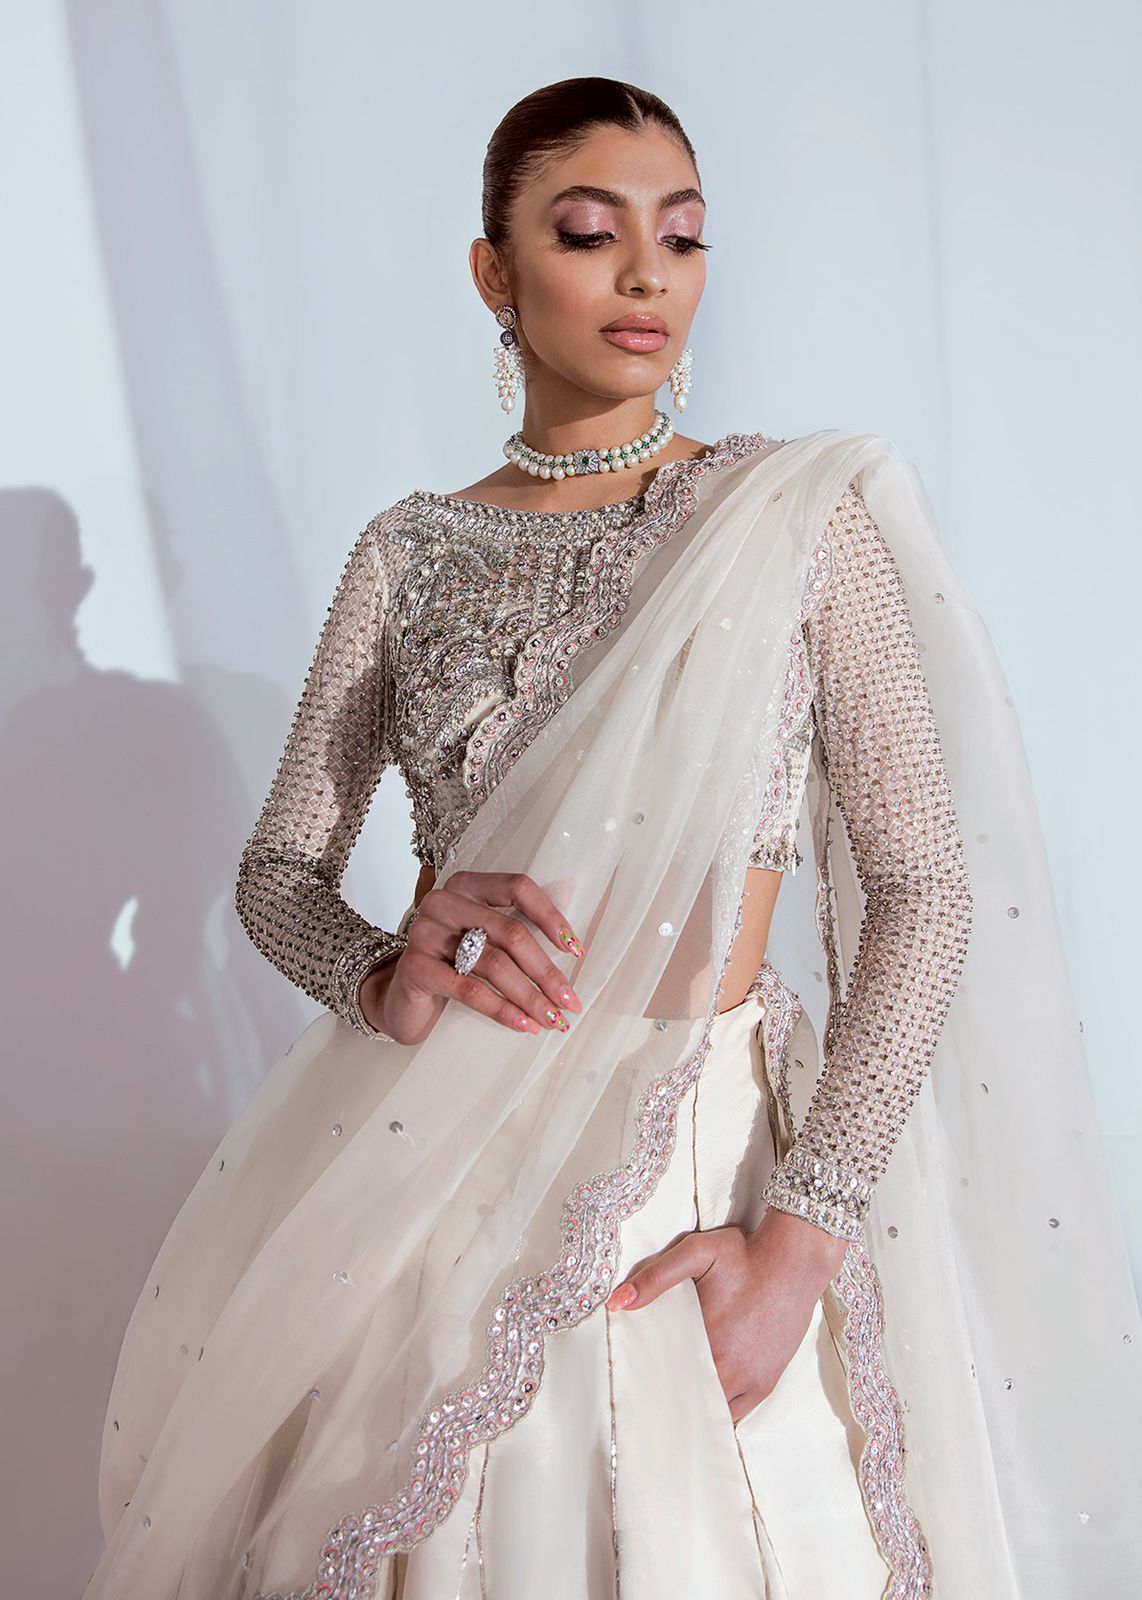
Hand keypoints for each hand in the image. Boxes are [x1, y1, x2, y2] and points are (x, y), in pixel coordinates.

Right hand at [368, 870, 584, 1046]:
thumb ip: (521, 916)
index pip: (517, 887)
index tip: (575, 951)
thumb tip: (572, 889)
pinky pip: (469, 989)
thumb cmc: (453, 965)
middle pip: (510, 932)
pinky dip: (502, 1010)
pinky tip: (523, 1025)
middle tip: (570, 1001)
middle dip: (546, 971)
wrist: (405, 1000)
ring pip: (494, 964)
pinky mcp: (414, 967)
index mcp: (467, 885)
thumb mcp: (486, 937)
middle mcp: (444, 902)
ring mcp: (424, 932)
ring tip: (552, 1019)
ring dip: (530, 996)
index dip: (550, 917)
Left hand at [605, 1207, 847, 1423]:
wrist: (795, 1260)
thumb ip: (655, 1278)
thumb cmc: (744, 1254)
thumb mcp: (696, 1253)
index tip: (632, 1392)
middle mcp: (729, 1369)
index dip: (648, 1388)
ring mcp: (750, 1380)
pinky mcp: (766, 1382)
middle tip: (645, 1406)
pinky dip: (718, 1412)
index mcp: (706, 1342)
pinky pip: (736, 1412)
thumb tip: (617, 1303)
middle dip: (667, 1402)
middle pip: (687, 1401)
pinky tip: (702, 1408)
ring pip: (711, 1411)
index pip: (666, 1381)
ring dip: (692, 1409)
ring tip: (670, 1411)